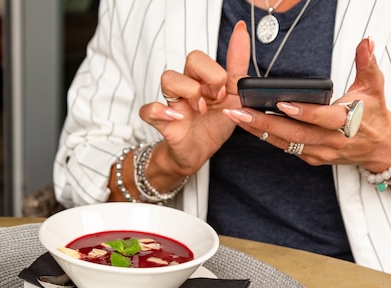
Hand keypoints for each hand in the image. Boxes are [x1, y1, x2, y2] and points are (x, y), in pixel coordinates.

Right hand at [138, 21, 250, 178]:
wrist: (198, 153)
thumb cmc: (213, 124)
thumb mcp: (233, 97)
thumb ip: (237, 66)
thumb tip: (242, 31)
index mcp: (202, 79)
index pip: (206, 56)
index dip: (219, 72)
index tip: (228, 91)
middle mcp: (186, 87)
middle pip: (191, 59)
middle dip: (210, 77)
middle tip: (217, 99)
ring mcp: (172, 103)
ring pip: (169, 78)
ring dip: (191, 92)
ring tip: (201, 111)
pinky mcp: (162, 122)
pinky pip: (148, 110)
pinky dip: (161, 111)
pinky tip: (179, 118)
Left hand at [223, 37, 390, 173]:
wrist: (378, 147)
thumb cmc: (374, 114)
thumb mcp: (374, 87)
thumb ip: (367, 64)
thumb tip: (366, 42)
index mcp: (348, 122)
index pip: (324, 119)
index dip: (304, 113)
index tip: (282, 103)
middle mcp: (331, 141)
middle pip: (295, 134)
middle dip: (264, 124)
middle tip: (239, 112)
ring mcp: (319, 152)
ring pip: (285, 143)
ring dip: (259, 131)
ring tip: (236, 117)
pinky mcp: (310, 158)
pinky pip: (285, 147)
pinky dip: (266, 137)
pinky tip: (248, 125)